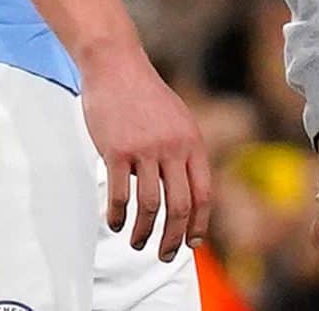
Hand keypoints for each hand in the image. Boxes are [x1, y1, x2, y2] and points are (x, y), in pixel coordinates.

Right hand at [78, 42, 210, 261]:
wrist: (116, 64)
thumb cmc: (144, 95)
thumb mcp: (177, 120)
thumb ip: (183, 152)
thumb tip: (185, 192)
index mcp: (192, 141)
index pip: (203, 194)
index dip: (199, 224)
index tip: (192, 244)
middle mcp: (173, 147)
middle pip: (180, 206)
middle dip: (173, 237)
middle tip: (165, 255)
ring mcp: (145, 148)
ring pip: (150, 205)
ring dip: (144, 232)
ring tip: (138, 243)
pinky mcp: (117, 150)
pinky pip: (120, 194)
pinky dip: (117, 215)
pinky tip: (114, 222)